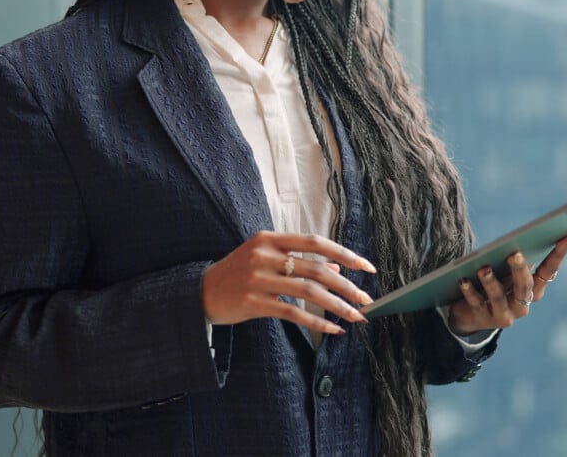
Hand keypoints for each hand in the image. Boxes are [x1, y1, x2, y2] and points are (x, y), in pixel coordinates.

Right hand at [202, 231, 375, 334]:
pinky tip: (332, 329)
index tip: (367, 267)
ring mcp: (257, 279)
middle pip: (316, 269)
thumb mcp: (266, 259)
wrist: (199, 292)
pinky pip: (293, 313)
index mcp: (270, 238)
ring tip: (356, 316)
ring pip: (308, 291)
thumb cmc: (238, 273)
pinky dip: (316, 322)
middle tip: (366, 300)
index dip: (344, 253)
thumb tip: (338, 269)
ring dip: (337, 306)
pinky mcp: (253, 302)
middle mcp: (264, 255)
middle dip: (347, 286)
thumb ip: (300, 260)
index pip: (315, 242)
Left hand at [448, 232, 566, 334]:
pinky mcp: (483, 320)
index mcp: (532, 290)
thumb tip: (520, 241)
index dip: (559, 254)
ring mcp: (503, 315)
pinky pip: (476, 304)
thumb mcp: (505, 273)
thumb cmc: (492, 285)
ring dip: (491, 282)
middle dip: (520, 270)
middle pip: (524, 286)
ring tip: (484, 268)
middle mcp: (522, 305)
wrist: (469, 314)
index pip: (548, 270)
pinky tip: (463, 280)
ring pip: (499, 297)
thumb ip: (515, 262)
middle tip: (515, 254)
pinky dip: (469, 291)